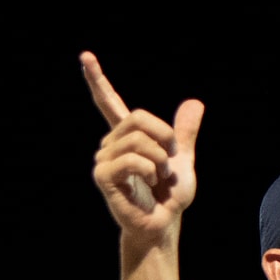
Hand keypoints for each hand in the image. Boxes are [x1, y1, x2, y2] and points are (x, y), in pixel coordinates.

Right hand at [82, 52, 204, 248]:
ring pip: (140, 140)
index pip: (108, 102)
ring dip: (160, 160)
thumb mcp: (183, 160)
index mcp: (127, 136)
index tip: (85, 56)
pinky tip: (146, 185)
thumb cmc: (169, 196)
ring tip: (155, 179)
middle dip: (165, 139)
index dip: (97, 79)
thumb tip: (194, 103)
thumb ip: (184, 133)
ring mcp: (104, 159)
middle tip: (168, 164)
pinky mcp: (103, 175)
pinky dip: (149, 171)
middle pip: (139, 118)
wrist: (163, 223)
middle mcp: (111, 144)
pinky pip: (133, 159)